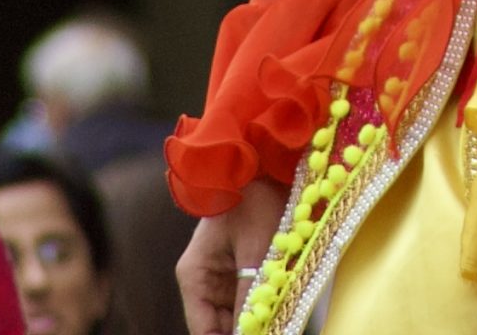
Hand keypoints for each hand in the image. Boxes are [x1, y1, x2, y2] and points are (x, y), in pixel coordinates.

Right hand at [177, 177, 289, 334]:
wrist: (271, 159)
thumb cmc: (258, 196)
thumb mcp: (257, 249)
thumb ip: (250, 296)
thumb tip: (252, 333)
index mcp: (195, 275)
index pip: (204, 332)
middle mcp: (204, 280)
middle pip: (220, 327)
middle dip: (248, 330)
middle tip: (274, 328)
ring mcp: (223, 276)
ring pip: (237, 317)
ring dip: (258, 321)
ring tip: (278, 320)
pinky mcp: (242, 269)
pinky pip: (250, 300)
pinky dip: (265, 308)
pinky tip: (282, 311)